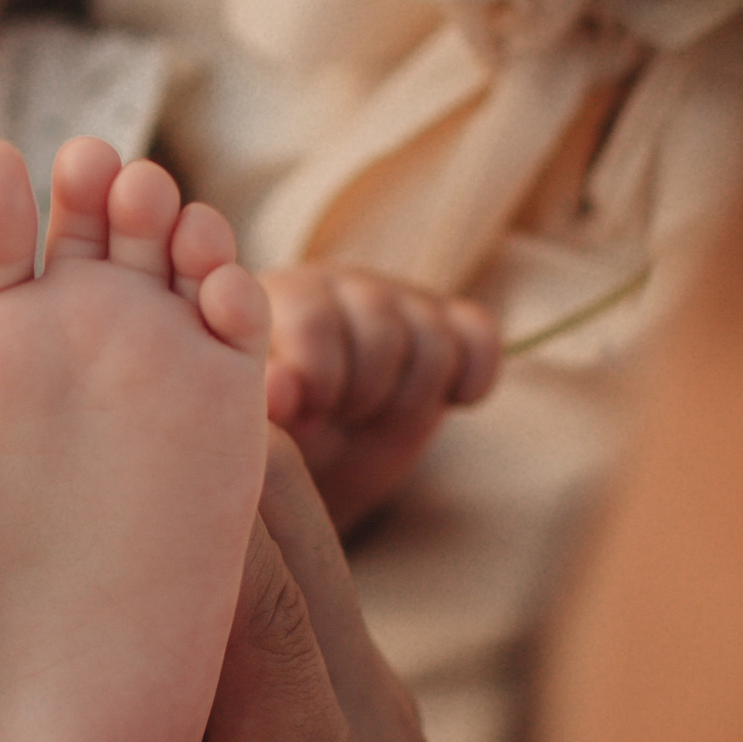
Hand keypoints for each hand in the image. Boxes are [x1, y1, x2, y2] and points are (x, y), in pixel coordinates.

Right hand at [0, 440, 699, 741]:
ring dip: (129, 422)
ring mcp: (342, 700)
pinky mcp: (299, 686)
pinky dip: (132, 478)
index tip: (2, 398)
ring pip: (255, 495)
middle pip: (261, 511)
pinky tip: (6, 428)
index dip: (129, 501)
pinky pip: (232, 537)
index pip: (241, 627)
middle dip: (123, 410)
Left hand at [261, 262, 497, 534]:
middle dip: (365, 396)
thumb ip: (264, 406)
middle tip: (341, 422)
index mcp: (279, 300)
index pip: (317, 322)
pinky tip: (452, 402)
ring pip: (433, 341)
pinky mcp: (448, 321)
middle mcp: (338, 284)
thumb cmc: (278, 442)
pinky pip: (479, 336)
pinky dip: (473, 377)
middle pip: (382, 332)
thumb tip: (279, 388)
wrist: (319, 457)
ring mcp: (395, 298)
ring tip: (373, 420)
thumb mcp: (263, 434)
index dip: (320, 379)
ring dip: (410, 400)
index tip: (309, 419)